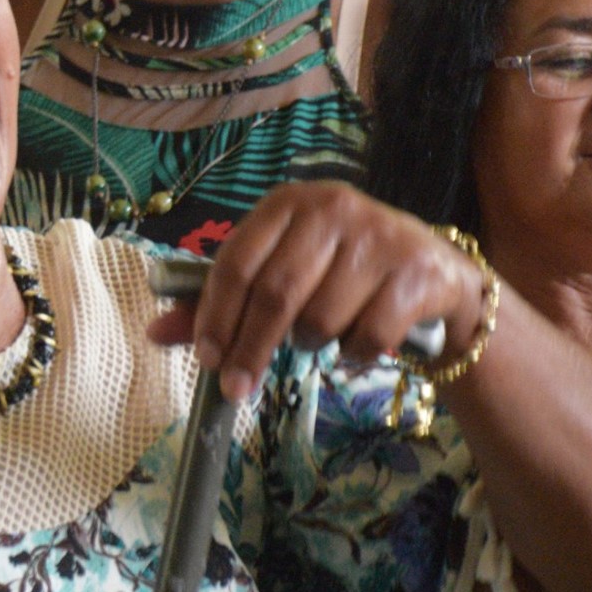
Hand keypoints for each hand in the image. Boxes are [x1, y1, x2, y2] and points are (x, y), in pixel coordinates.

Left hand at [148, 182, 484, 401]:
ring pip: (320, 318)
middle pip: (275, 293)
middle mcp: (332, 207)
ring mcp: (378, 236)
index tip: (207, 359)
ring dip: (311, 344)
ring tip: (321, 335)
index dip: (215, 315)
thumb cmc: (339, 273)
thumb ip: (222, 301)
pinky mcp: (416, 271)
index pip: (236, 262)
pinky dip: (354, 354)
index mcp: (287, 203)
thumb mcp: (281, 274)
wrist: (436, 276)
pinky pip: (367, 336)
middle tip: (236, 388)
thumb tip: (155, 332)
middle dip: (250, 348)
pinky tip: (359, 343)